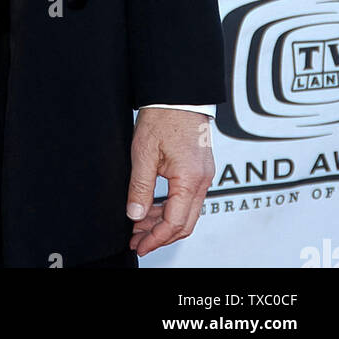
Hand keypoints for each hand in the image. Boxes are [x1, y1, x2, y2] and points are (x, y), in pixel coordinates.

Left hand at [126, 108, 214, 256]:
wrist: (177, 93)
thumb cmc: (164, 116)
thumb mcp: (144, 153)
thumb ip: (141, 187)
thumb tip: (135, 215)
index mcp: (190, 179)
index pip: (175, 223)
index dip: (156, 238)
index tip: (140, 245)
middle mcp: (202, 180)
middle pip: (185, 223)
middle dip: (160, 236)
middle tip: (138, 241)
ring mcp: (203, 175)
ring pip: (187, 212)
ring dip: (164, 222)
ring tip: (140, 225)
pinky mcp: (200, 168)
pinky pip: (188, 197)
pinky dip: (171, 207)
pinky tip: (153, 208)